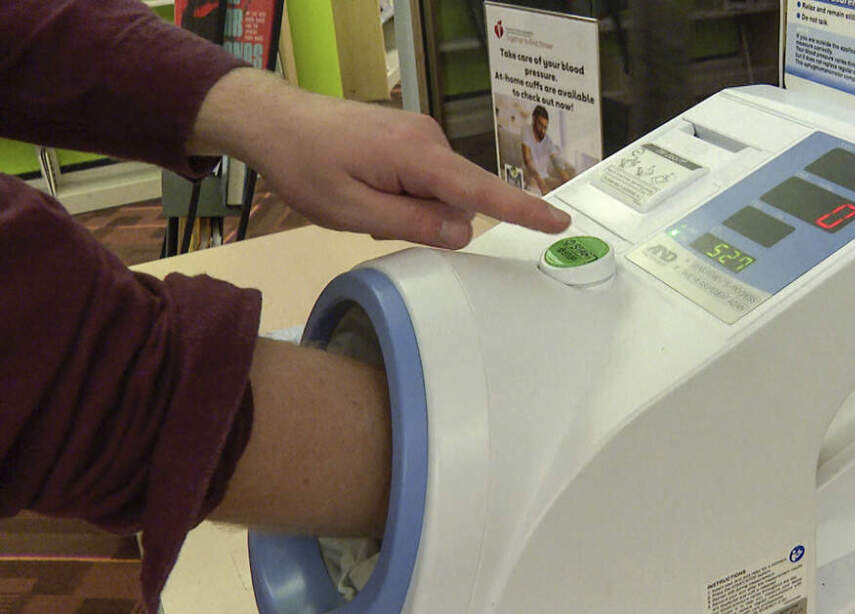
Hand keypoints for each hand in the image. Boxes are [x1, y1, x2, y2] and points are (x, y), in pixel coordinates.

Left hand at [188, 68, 570, 248]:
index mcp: (417, 156)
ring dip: (411, 207)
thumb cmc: (306, 167)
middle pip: (459, 196)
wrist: (274, 120)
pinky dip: (404, 192)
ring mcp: (420, 134)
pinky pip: (425, 177)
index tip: (560, 222)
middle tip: (372, 218)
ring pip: (440, 190)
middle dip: (429, 218)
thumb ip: (412, 222)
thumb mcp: (353, 210)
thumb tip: (464, 232)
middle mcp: (428, 139)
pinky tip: (368, 187)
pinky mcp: (409, 137)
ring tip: (363, 198)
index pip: (481, 191)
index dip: (522, 210)